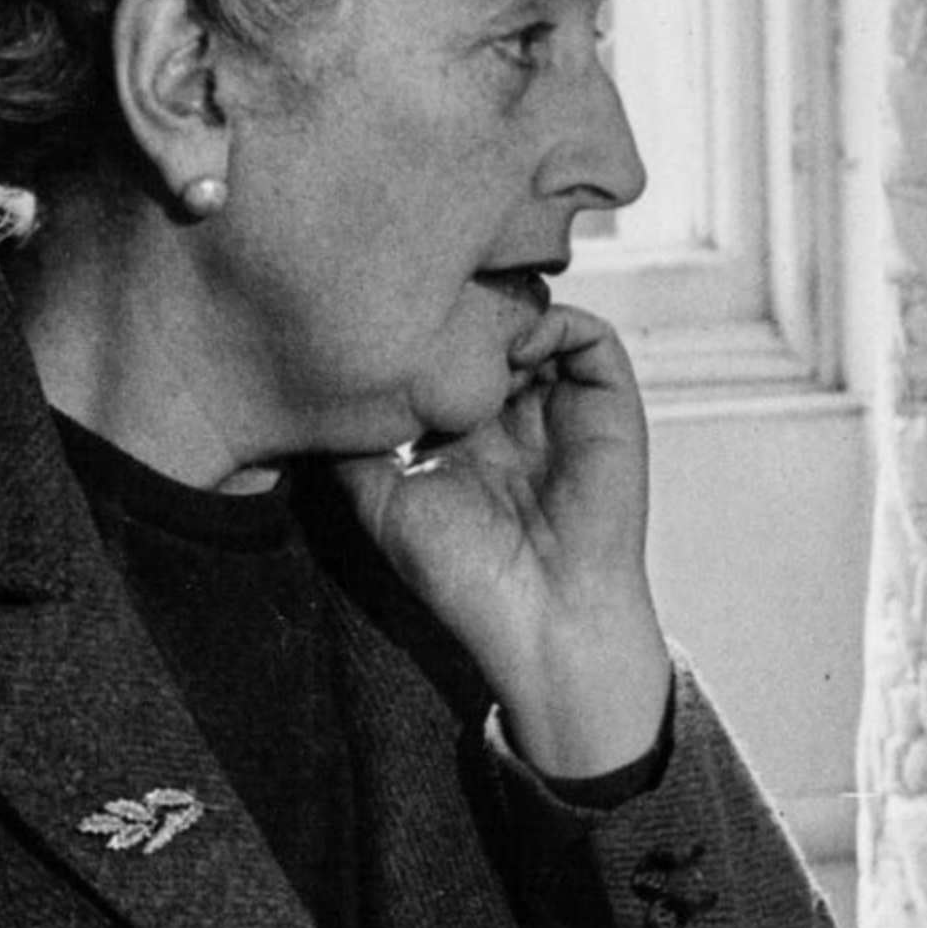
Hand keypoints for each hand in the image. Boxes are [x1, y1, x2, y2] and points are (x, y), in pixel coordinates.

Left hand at [335, 305, 670, 778]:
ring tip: (472, 333)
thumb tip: (317, 388)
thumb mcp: (383, 502)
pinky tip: (515, 349)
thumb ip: (354, 446)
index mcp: (465, 429)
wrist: (541, 617)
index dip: (420, 331)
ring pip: (537, 321)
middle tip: (427, 310)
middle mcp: (516, 410)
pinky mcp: (609, 405)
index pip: (445, 352)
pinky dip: (555, 324)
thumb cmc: (462, 575)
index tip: (385, 322)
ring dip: (506, 315)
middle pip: (490, 327)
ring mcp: (563, 404)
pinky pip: (591, 337)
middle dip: (461, 311)